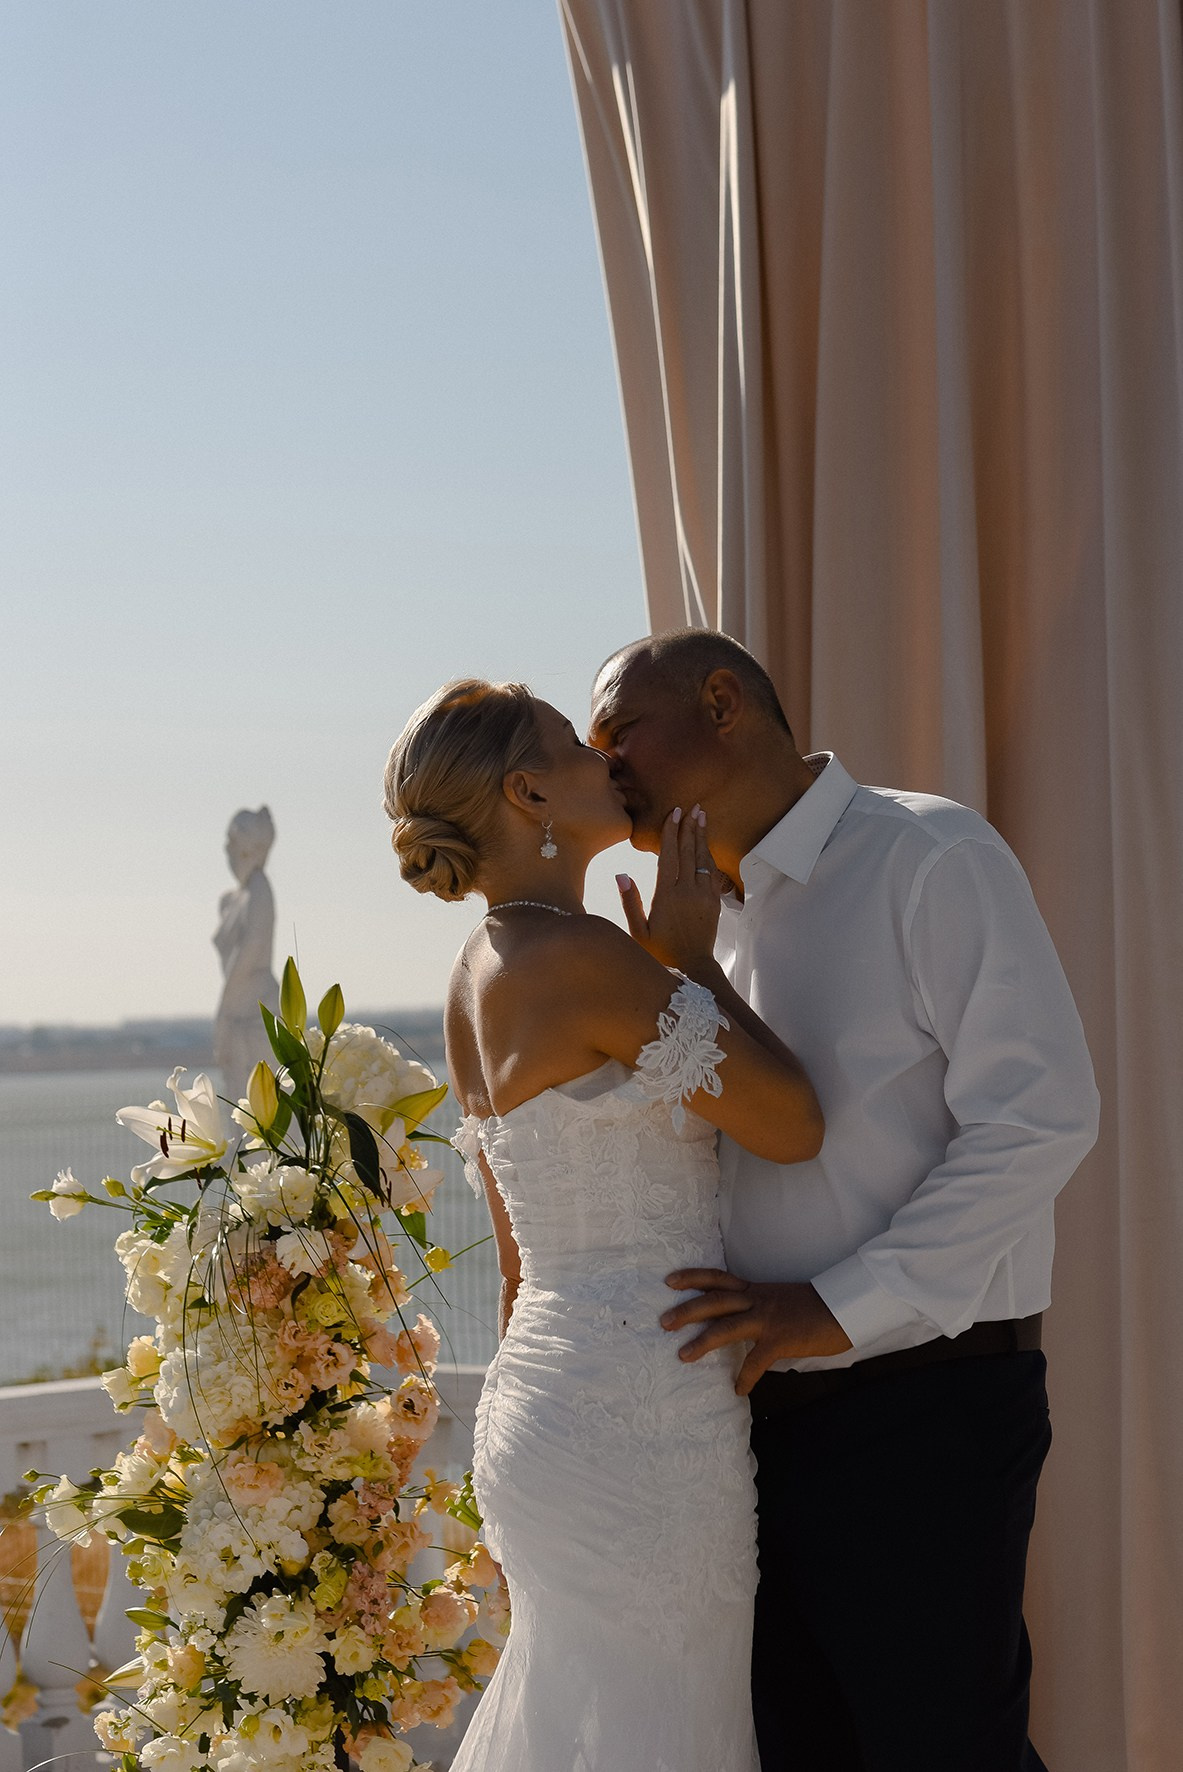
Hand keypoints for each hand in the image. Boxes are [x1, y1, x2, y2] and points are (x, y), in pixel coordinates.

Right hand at [617, 804, 723, 970]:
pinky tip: (706, 844)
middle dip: (689, 828)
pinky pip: (712, 872)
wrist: (693, 967)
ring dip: (702, 836)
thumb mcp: (637, 931)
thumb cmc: (660, 951)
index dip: (671, 833)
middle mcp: (687, 891)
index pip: (669, 856)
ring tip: (702, 816)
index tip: (674, 814)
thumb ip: (630, 901)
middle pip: (689, 852)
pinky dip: (709, 855)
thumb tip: (621, 874)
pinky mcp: (714, 901)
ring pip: (703, 859)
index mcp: (666, 896)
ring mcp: (703, 895)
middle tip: (691, 808)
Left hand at [661, 1268, 852, 1395]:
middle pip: (713, 1301)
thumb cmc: (815, 1307)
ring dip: (702, 1342)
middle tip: (663, 1322)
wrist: (844, 1307)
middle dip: (686, 1310)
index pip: (718, 1278)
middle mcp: (757, 1300)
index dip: (692, 1278)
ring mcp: (767, 1318)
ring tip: (683, 1355)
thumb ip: (760, 1308)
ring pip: (726, 1327)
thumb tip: (744, 1323)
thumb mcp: (781, 1299)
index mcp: (756, 1290)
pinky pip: (755, 1361)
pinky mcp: (780, 1338)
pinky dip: (744, 1377)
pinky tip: (738, 1390)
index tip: (669, 1281)